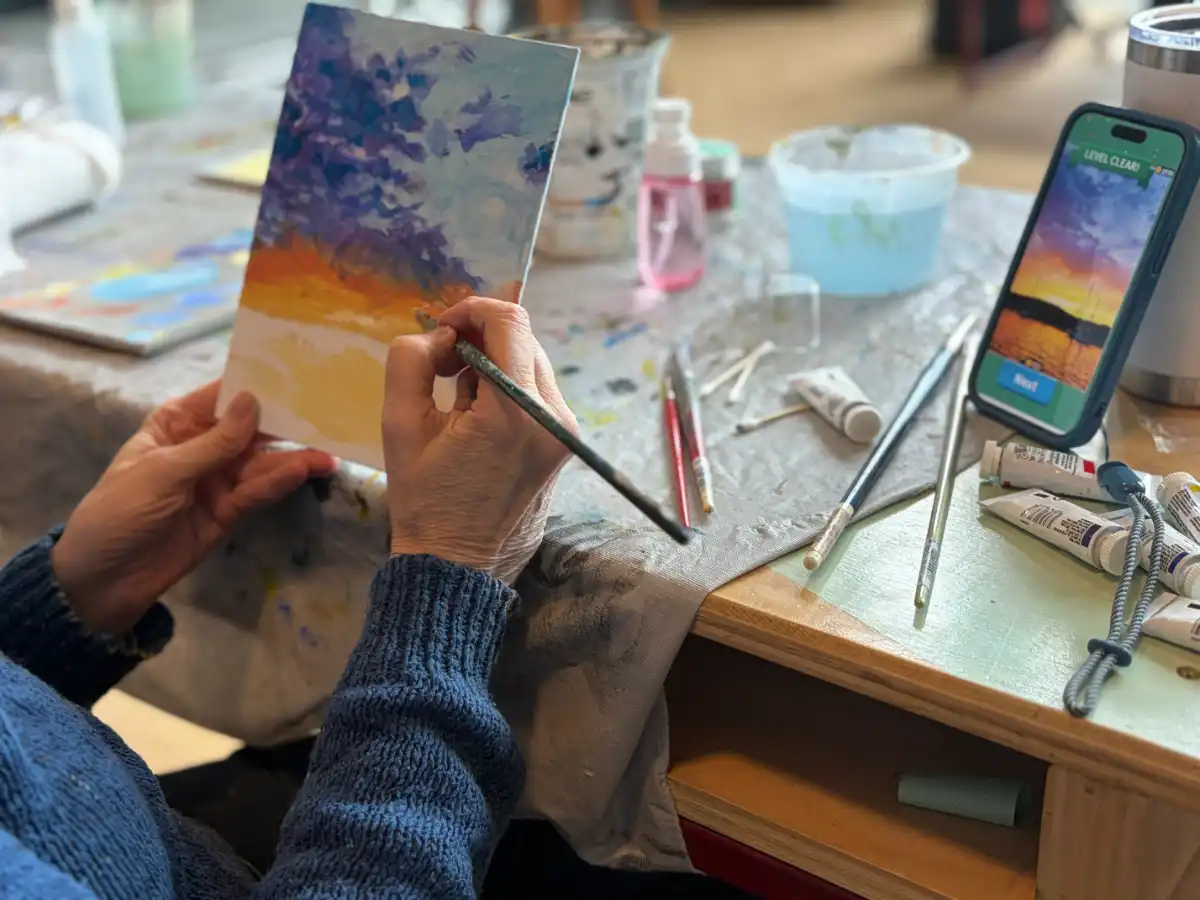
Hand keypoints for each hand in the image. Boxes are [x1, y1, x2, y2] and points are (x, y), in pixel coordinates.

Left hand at [51, 382, 336, 634]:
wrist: (103, 581)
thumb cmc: (118, 512)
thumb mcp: (162, 473)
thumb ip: (213, 443)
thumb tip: (252, 402)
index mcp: (175, 425)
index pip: (221, 397)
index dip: (254, 385)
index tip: (294, 374)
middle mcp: (201, 448)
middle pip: (249, 430)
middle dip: (283, 424)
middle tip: (325, 416)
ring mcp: (216, 482)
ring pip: (260, 464)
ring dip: (291, 459)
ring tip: (326, 455)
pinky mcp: (227, 513)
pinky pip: (256, 493)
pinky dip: (278, 483)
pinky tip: (301, 473)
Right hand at [383, 297, 575, 583]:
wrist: (456, 562)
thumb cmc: (423, 497)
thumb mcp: (399, 423)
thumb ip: (412, 359)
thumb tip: (444, 335)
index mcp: (514, 411)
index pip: (510, 321)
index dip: (472, 309)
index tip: (442, 329)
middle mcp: (553, 417)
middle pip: (523, 338)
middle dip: (479, 337)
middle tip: (441, 367)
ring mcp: (565, 431)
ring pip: (531, 362)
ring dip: (492, 362)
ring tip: (456, 398)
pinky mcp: (565, 442)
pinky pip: (537, 391)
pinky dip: (506, 386)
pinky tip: (477, 416)